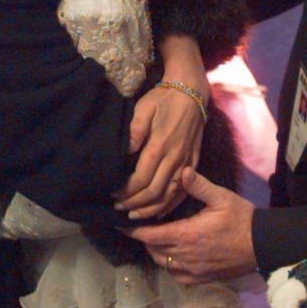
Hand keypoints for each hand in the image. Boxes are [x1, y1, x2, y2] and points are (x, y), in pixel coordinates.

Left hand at [115, 37, 209, 218]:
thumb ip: (134, 131)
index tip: (113, 194)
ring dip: (151, 209)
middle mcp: (173, 159)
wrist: (191, 92)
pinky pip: (182, 191)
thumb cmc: (163, 100)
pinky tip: (159, 212)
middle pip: (153, 192)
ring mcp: (185, 163)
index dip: (126, 191)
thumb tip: (125, 152)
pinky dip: (171, 205)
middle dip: (134, 204)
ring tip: (135, 215)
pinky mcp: (193, 163)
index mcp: (159, 147)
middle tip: (119, 208)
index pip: (140, 179)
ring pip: (169, 196)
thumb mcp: (144, 108)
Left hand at [127, 167, 256, 283]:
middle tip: (141, 225)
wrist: (262, 244)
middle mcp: (186, 256)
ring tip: (156, 237)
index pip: (151, 235)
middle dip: (144, 238)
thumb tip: (181, 170)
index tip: (121, 224)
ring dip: (156, 251)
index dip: (134, 230)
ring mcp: (194, 270)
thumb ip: (199, 185)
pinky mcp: (202, 278)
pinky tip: (173, 255)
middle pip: (153, 250)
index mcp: (187, 234)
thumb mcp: (221, 197)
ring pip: (163, 263)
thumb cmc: (242, 218)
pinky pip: (177, 275)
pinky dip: (170, 265)